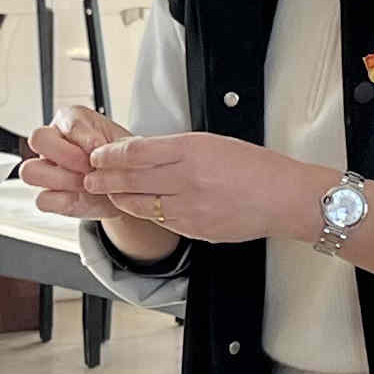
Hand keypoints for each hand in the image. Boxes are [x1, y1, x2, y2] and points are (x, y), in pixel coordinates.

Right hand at [22, 105, 124, 223]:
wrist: (128, 188)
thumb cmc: (121, 161)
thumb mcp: (124, 146)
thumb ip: (111, 145)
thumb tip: (95, 151)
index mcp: (70, 121)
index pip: (66, 121)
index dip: (85, 137)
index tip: (102, 148)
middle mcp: (53, 143)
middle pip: (37, 138)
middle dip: (67, 154)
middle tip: (90, 166)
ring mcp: (45, 170)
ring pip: (29, 171)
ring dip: (62, 179)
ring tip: (87, 184)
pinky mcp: (48, 196)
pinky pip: (42, 200)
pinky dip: (63, 201)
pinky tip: (82, 198)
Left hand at [80, 131, 322, 245]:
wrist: (284, 198)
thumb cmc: (255, 167)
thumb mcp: (213, 143)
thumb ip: (175, 149)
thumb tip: (141, 153)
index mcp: (191, 150)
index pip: (135, 152)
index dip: (110, 155)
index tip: (98, 155)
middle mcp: (186, 179)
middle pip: (130, 179)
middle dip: (104, 178)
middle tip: (90, 176)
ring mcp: (189, 208)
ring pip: (139, 204)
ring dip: (118, 198)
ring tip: (108, 192)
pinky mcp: (194, 229)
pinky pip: (161, 221)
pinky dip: (146, 212)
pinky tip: (139, 206)